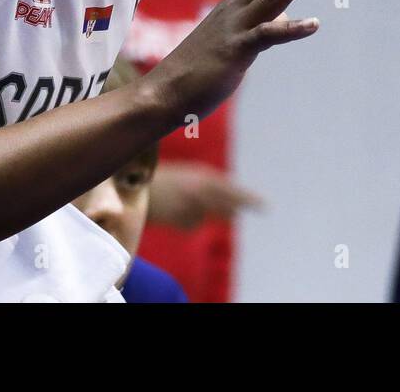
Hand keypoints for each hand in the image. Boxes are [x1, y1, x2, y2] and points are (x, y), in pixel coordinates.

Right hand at [147, 162, 264, 229]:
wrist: (133, 185)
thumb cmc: (163, 178)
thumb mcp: (188, 175)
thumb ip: (208, 186)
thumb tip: (231, 205)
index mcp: (204, 175)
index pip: (233, 189)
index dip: (249, 198)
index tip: (265, 206)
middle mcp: (201, 190)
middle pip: (227, 205)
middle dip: (235, 208)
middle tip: (247, 210)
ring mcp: (191, 206)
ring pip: (206, 216)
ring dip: (199, 213)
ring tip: (180, 202)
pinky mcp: (181, 219)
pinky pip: (191, 224)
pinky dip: (184, 221)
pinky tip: (171, 211)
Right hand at [148, 0, 346, 121]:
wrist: (163, 92)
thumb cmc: (199, 69)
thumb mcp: (235, 40)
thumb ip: (260, 25)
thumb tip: (286, 19)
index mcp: (236, 3)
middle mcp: (236, 7)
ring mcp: (236, 27)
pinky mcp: (234, 51)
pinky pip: (266, 36)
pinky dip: (292, 29)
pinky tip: (315, 24)